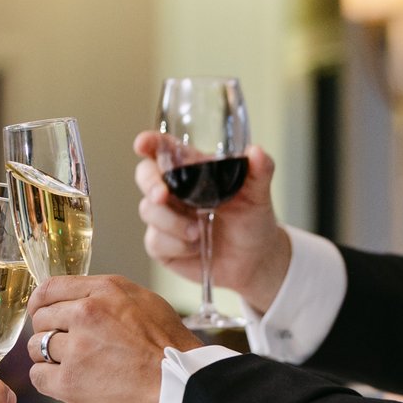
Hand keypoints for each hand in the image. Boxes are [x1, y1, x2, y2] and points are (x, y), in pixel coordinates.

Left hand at [25, 275, 199, 402]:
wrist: (181, 387)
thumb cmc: (171, 348)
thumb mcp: (145, 302)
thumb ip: (108, 297)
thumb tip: (82, 299)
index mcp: (105, 290)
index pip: (51, 288)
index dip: (40, 302)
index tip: (40, 312)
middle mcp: (86, 313)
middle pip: (41, 318)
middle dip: (49, 332)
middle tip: (68, 347)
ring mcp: (76, 348)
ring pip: (37, 347)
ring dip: (49, 357)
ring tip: (74, 367)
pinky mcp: (69, 381)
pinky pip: (38, 376)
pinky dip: (49, 380)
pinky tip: (69, 383)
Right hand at [133, 133, 292, 313]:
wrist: (253, 260)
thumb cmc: (252, 219)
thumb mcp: (258, 194)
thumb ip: (260, 171)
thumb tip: (257, 152)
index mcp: (193, 169)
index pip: (165, 149)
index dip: (150, 143)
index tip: (142, 144)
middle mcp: (174, 190)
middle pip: (145, 175)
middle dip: (150, 184)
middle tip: (161, 196)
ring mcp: (165, 216)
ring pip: (149, 210)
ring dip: (172, 222)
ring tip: (198, 233)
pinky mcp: (161, 244)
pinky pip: (155, 241)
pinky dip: (177, 245)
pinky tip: (196, 247)